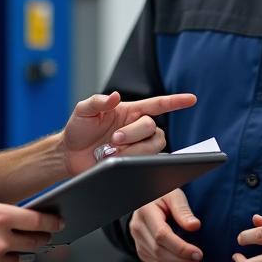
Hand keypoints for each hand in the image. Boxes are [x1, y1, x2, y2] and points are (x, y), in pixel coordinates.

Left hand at [60, 91, 196, 176]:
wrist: (69, 155)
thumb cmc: (78, 129)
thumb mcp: (83, 110)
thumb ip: (97, 101)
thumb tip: (115, 96)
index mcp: (129, 112)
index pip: (158, 105)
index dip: (175, 102)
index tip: (192, 99)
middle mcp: (137, 128)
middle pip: (153, 128)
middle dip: (134, 134)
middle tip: (113, 140)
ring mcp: (137, 147)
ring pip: (153, 147)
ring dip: (134, 150)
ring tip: (111, 153)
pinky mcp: (134, 164)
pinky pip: (147, 164)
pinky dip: (134, 163)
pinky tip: (119, 163)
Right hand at [129, 188, 202, 261]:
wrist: (147, 201)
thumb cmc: (162, 196)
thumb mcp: (173, 195)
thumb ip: (183, 210)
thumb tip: (194, 226)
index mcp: (145, 211)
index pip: (162, 235)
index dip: (180, 247)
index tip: (197, 253)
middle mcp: (138, 227)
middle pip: (159, 250)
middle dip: (181, 259)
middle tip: (198, 259)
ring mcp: (137, 239)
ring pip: (157, 259)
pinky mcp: (140, 248)